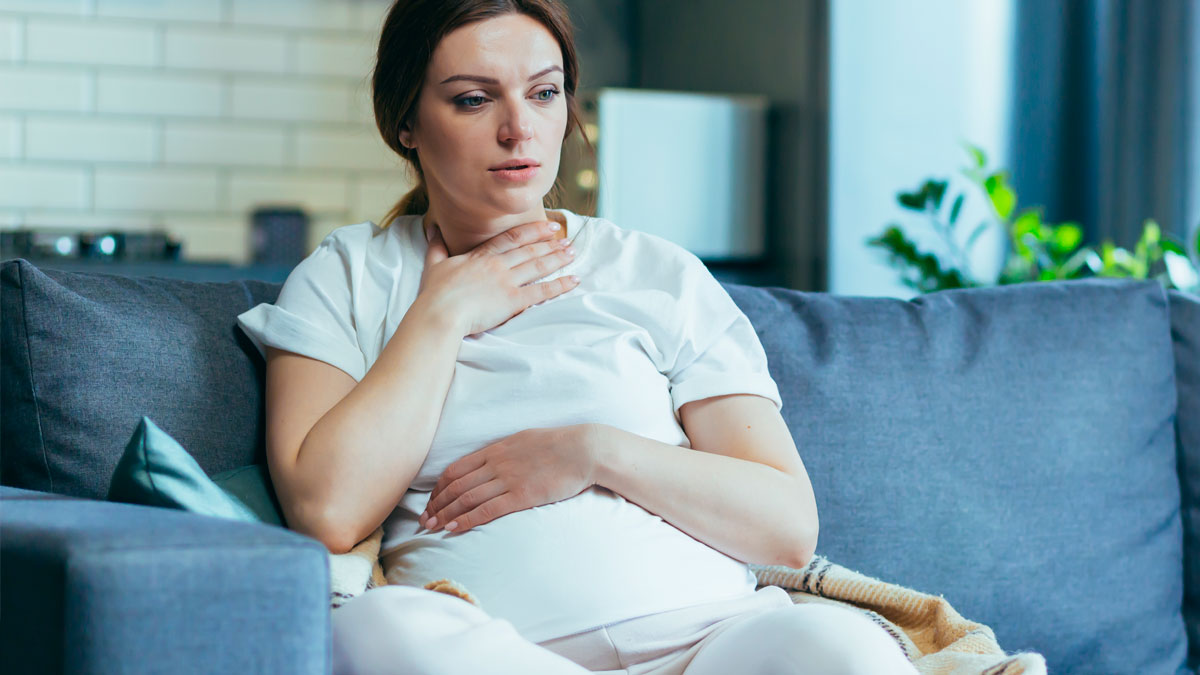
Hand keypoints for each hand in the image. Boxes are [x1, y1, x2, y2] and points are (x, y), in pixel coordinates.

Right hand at [417, 219, 579, 337]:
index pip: (511, 238)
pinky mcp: (513, 300)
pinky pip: (542, 291)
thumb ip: (436, 246)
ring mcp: (507, 281)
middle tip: (567, 240)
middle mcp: (497, 264)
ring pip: (538, 265)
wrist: (440, 313)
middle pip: (529, 250)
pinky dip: (560, 285)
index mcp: (481, 256)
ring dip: (558, 258)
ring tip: (572, 253)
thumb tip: (431, 229)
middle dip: (550, 243)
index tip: (548, 227)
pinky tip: (574, 280)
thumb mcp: (434, 265)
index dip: (532, 231)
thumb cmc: (434, 293)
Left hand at [419, 424, 599, 532]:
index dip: (439, 488)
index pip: (456, 469)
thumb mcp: (524, 440)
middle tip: (423, 519)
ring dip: (445, 515)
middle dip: (436, 504)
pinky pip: (486, 510)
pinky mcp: (521, 496)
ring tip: (431, 527)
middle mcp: (496, 464)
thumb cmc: (559, 445)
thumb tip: (491, 461)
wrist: (584, 450)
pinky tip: (454, 529)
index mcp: (496, 449)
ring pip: (466, 499)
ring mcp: (508, 479)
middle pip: (456, 486)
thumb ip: (504, 452)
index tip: (431, 501)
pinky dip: (466, 520)